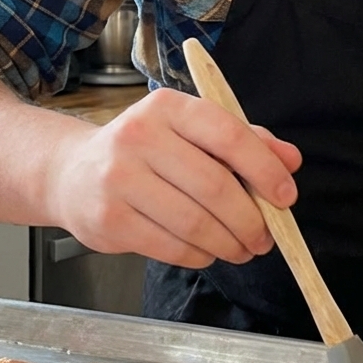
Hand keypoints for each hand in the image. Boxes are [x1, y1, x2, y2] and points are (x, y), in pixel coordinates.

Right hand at [46, 88, 300, 267]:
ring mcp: (119, 179)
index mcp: (167, 107)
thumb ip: (243, 141)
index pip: (228, 134)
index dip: (264, 170)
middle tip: (266, 237)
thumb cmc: (144, 151)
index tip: (285, 197)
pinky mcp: (109, 219)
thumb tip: (290, 161)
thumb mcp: (190, 132)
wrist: (72, 172)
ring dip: (230, 244)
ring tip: (241, 248)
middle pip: (215, 187)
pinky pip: (172, 248)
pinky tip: (207, 251)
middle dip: (251, 220)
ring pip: (196, 223)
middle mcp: (139, 136)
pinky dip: (200, 255)